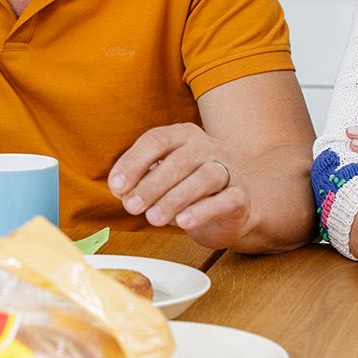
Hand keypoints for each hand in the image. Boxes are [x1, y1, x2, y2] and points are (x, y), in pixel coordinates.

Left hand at [108, 123, 249, 248]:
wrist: (232, 209)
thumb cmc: (189, 191)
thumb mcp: (161, 181)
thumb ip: (141, 181)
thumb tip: (121, 190)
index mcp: (183, 135)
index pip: (157, 140)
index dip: (134, 162)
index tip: (117, 186)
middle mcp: (208, 147)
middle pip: (180, 160)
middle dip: (151, 184)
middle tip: (132, 206)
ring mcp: (228, 169)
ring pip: (205, 177)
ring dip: (174, 198)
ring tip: (154, 218)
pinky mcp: (240, 196)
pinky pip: (224, 200)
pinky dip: (202, 211)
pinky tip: (183, 222)